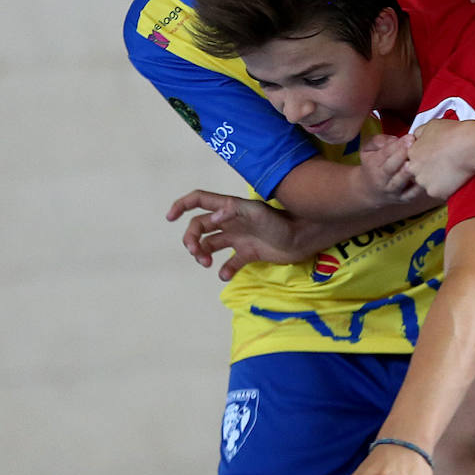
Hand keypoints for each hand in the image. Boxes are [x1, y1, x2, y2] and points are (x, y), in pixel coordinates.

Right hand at [166, 189, 307, 281]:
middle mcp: (230, 221)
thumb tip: (213, 219)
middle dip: (191, 239)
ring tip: (207, 263)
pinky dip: (224, 270)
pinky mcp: (249, 254)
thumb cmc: (282, 222)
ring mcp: (239, 238)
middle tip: (198, 253)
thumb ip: (234, 212)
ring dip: (202, 254)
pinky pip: (229, 263)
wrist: (304, 238)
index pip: (199, 200)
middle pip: (199, 227)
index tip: (170, 218)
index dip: (181, 205)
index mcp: (229, 208)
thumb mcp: (257, 213)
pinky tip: (224, 274)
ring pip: (210, 245)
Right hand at [359, 133, 426, 203]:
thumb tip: (395, 140)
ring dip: (407, 174)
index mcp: (373, 164)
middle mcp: (381, 179)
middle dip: (401, 156)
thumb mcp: (368, 149)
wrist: (370, 190)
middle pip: (390, 168)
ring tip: (414, 163)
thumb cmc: (374, 164)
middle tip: (413, 145)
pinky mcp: (403, 198)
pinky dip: (418, 188)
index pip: (384, 154)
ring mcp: (392, 190)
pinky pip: (410, 194)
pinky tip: (425, 179)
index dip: (396, 146)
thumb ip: (378, 141)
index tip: (409, 137)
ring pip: (399, 182)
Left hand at [406, 120, 474, 198]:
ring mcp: (424, 182)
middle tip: (444, 164)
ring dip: (437, 181)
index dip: (425, 159)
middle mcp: (414, 168)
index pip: (413, 160)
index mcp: (412, 152)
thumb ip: (420, 133)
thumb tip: (416, 137)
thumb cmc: (454, 133)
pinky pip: (440, 193)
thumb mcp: (432, 125)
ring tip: (452, 171)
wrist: (470, 146)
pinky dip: (447, 189)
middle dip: (429, 171)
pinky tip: (456, 179)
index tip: (437, 156)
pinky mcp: (435, 192)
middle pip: (419, 173)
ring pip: (428, 184)